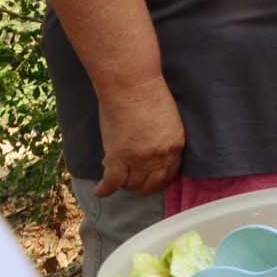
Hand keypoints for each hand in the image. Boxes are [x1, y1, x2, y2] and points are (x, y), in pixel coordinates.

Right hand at [95, 75, 184, 197]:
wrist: (131, 85)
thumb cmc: (149, 94)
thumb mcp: (167, 120)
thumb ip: (162, 139)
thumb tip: (152, 151)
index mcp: (176, 144)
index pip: (170, 172)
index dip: (159, 178)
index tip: (151, 178)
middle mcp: (160, 156)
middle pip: (152, 183)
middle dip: (143, 186)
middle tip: (134, 183)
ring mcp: (140, 159)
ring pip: (132, 185)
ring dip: (125, 184)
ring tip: (118, 180)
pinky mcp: (119, 158)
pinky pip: (112, 183)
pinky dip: (104, 189)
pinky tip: (100, 191)